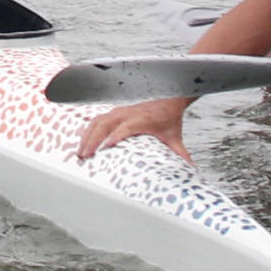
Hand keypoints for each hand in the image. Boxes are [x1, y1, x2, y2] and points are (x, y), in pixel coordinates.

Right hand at [75, 96, 194, 163]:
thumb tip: (191, 169)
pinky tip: (80, 140)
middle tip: (84, 156)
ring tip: (79, 152)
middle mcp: (128, 113)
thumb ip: (181, 154)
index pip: (126, 127)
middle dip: (92, 140)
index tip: (105, 148)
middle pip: (105, 124)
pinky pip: (98, 119)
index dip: (115, 136)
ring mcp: (120, 111)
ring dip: (86, 136)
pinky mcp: (116, 112)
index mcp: (143, 119)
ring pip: (98, 121)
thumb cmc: (170, 120)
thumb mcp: (175, 138)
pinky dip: (87, 129)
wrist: (169, 100)